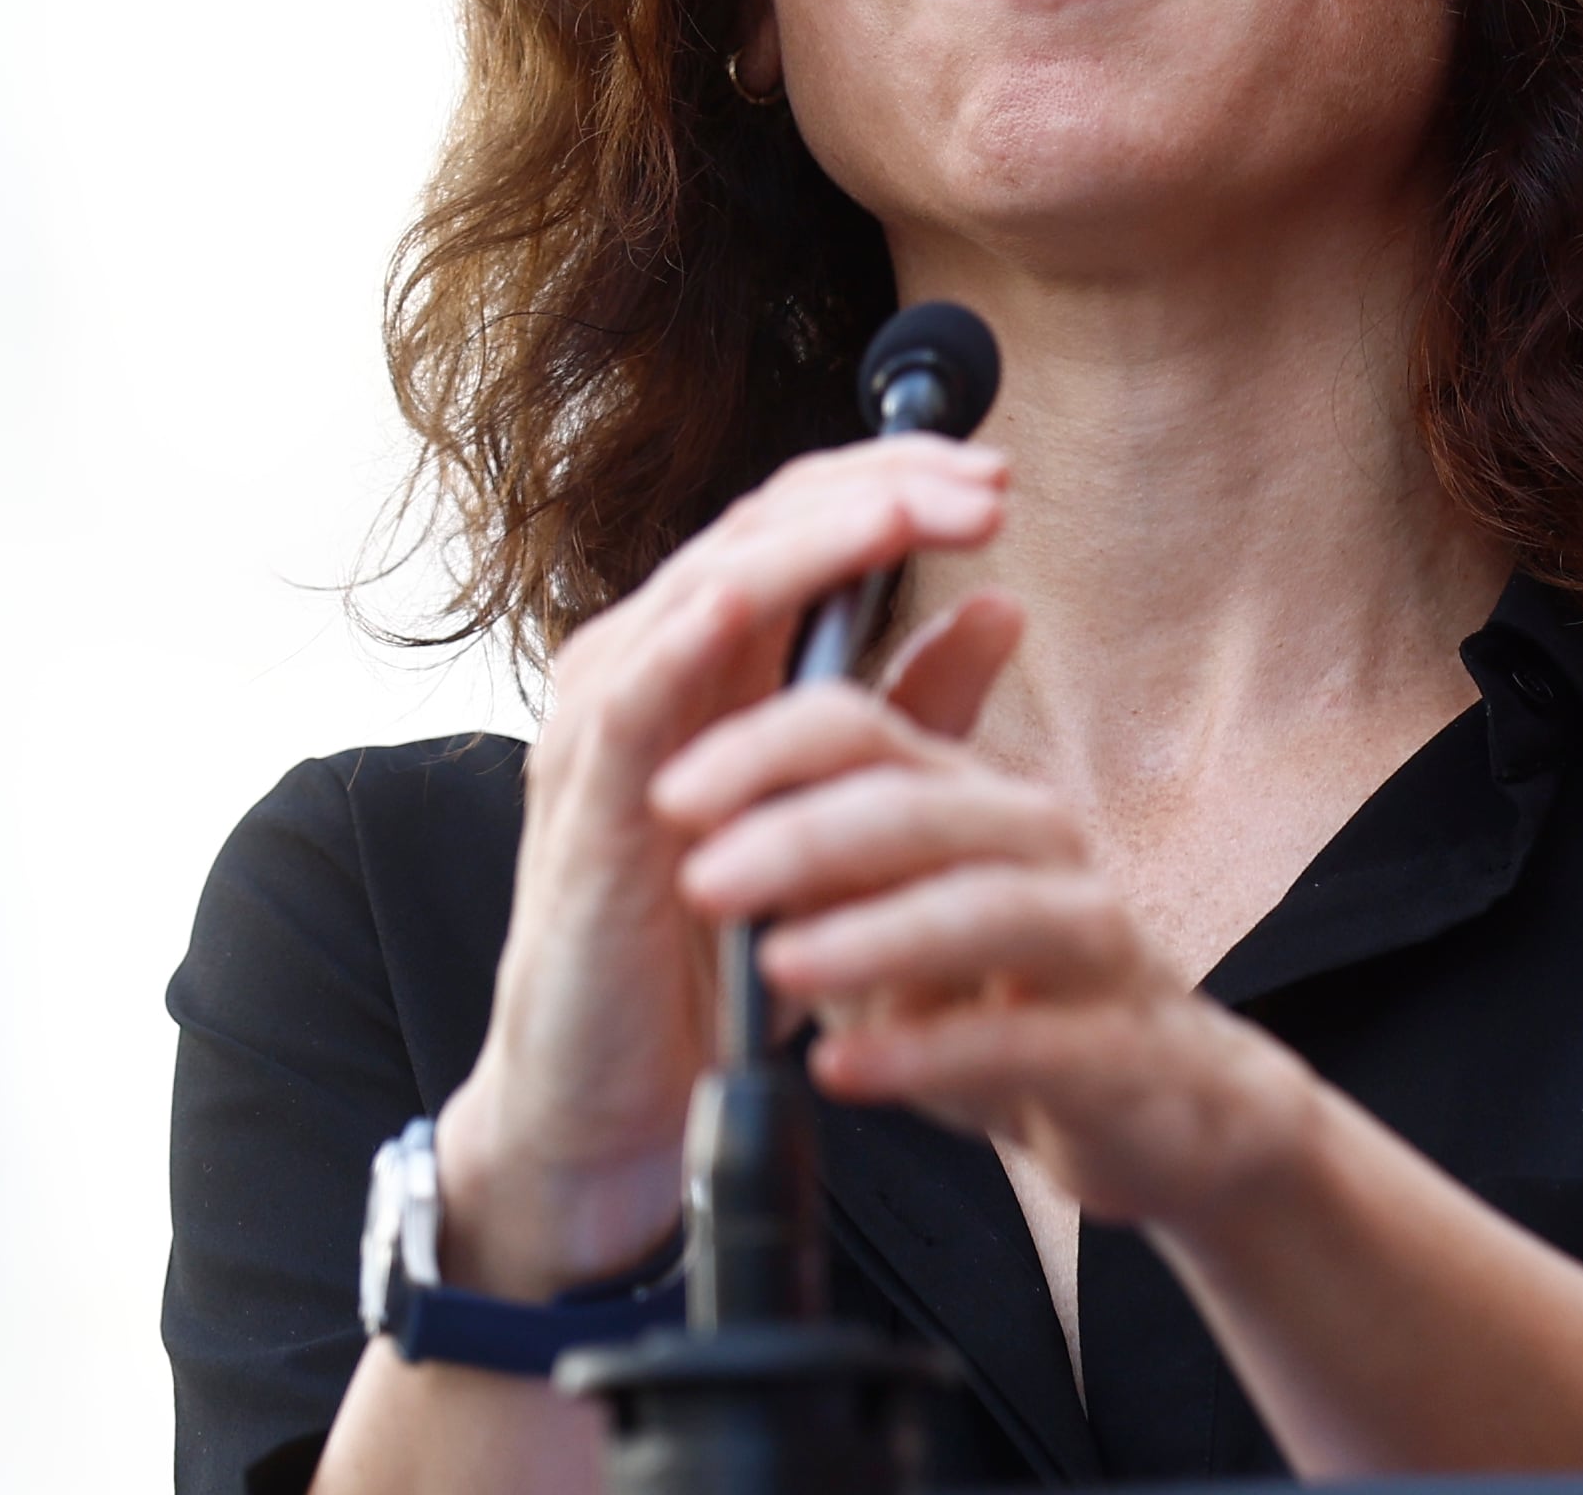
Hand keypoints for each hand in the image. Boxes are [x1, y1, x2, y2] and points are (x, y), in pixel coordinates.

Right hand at [429, 432, 1012, 1297]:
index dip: (892, 484)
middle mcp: (648, 668)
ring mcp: (603, 729)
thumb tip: (1003, 609)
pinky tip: (742, 603)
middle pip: (759, 530)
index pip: (796, 526)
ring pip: (704, 588)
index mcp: (709, 660)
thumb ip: (911, 712)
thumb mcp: (845, 813)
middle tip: (986, 484)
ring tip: (906, 513)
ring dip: (810, 544)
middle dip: (877, 492)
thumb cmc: (722, 959)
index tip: (997, 477)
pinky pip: (631, 700)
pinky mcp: (579, 807)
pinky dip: (686, 639)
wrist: (622, 1105)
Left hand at [651, 648, 1320, 1234]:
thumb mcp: (899, 913)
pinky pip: (1021, 1038)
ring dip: (870, 933)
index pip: (857, 728)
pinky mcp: (1120, 1044)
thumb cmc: (1010, 997)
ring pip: (981, 906)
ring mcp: (1087, 939)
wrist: (1163, 1110)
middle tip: (701, 879)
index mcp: (966, 797)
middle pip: (916, 803)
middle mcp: (1035, 844)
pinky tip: (844, 1070)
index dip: (760, 749)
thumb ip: (819, 862)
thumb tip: (693, 817)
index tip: (667, 794)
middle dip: (801, 834)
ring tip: (778, 964)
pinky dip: (926, 1054)